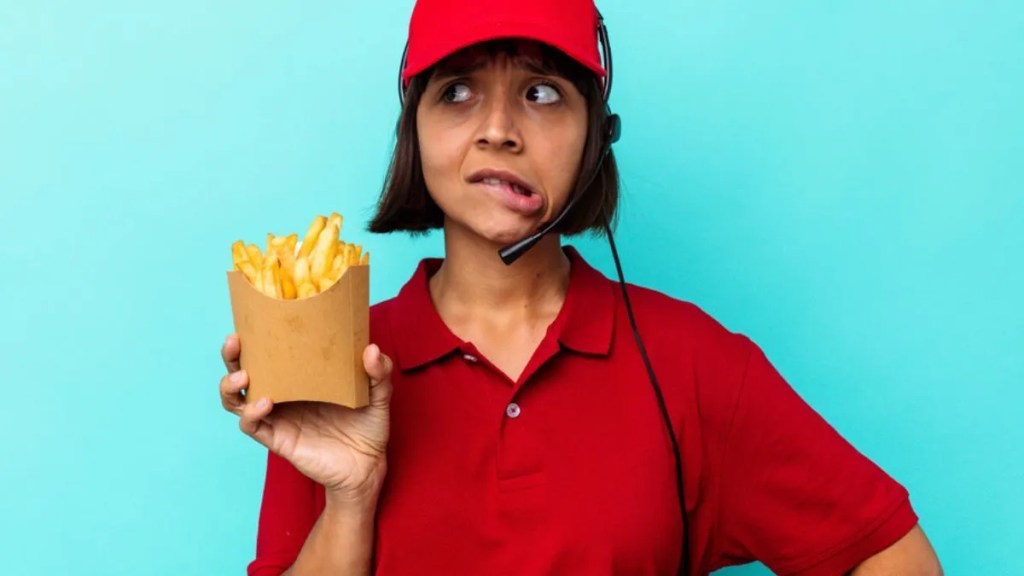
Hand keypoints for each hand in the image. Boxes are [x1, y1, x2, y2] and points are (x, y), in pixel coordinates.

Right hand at [219, 334, 392, 501]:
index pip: (269, 353)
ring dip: (230, 385)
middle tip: (234, 341)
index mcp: (301, 378)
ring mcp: (277, 417)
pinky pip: (252, 426)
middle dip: (232, 356)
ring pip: (237, 400)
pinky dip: (251, 413)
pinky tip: (266, 402)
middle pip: (243, 372)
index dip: (255, 337)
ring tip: (243, 375)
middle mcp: (283, 394)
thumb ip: (379, 373)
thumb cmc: (368, 426)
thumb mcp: (378, 395)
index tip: (253, 319)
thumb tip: (370, 349)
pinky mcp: (277, 438)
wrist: (368, 465)